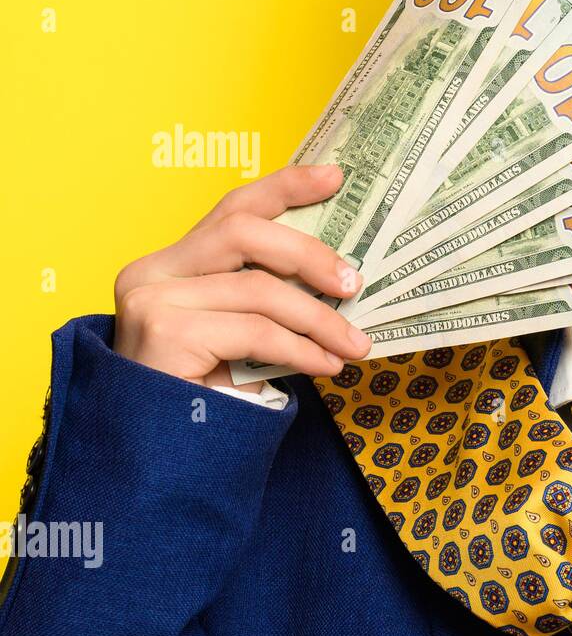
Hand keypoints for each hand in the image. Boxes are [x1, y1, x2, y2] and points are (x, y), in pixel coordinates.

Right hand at [114, 164, 370, 390]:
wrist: (159, 458)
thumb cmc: (203, 397)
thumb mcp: (237, 337)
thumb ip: (265, 300)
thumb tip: (341, 278)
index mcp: (169, 264)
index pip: (232, 208)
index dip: (285, 187)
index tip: (335, 177)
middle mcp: (152, 272)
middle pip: (245, 232)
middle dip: (310, 254)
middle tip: (355, 282)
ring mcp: (152, 299)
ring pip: (259, 289)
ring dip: (319, 319)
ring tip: (354, 344)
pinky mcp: (164, 332)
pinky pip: (255, 331)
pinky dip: (301, 349)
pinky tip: (326, 365)